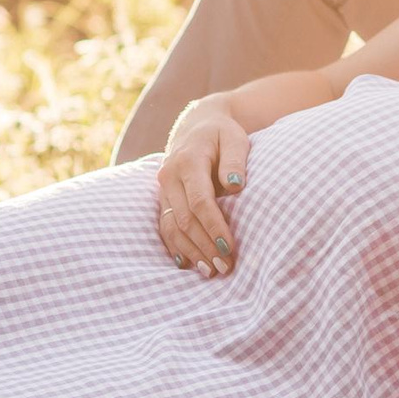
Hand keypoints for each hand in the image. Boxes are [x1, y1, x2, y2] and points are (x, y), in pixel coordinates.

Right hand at [157, 101, 248, 275]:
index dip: (214, 226)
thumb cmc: (222, 134)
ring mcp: (163, 189)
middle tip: (226, 267)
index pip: (200, 201)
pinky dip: (176, 247)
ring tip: (211, 272)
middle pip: (185, 219)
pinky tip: (189, 263)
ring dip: (191, 251)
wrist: (197, 125)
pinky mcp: (163, 199)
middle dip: (205, 246)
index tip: (230, 248)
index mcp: (187, 161)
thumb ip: (235, 160)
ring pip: (172, 227)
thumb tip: (235, 186)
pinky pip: (165, 227)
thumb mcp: (234, 138)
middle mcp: (169, 176)